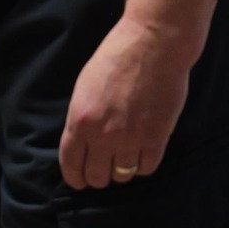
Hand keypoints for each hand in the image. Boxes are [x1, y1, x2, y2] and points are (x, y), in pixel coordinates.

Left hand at [57, 16, 192, 189]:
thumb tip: (82, 142)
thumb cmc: (115, 58)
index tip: (79, 181)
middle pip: (97, 176)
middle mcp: (103, 134)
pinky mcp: (157, 138)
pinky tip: (141, 154)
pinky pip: (147, 168)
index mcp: (80, 119)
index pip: (71, 164)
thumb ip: (82, 117)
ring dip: (121, 170)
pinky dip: (142, 165)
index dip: (75, 177)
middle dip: (98, 176)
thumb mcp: (84, 86)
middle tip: (102, 169)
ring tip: (122, 159)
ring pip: (122, 175)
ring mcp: (131, 138)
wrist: (153, 46)